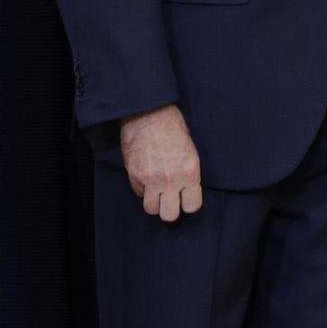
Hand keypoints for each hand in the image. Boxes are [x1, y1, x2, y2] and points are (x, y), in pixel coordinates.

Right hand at [120, 103, 202, 220]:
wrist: (148, 112)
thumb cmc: (172, 126)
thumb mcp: (189, 150)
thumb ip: (187, 172)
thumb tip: (183, 188)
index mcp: (190, 173)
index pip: (192, 206)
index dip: (188, 204)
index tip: (185, 198)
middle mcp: (171, 180)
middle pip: (170, 215)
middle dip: (170, 209)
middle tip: (169, 200)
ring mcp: (151, 179)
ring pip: (151, 209)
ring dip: (153, 202)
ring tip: (155, 191)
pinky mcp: (134, 175)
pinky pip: (138, 193)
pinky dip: (141, 189)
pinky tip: (145, 177)